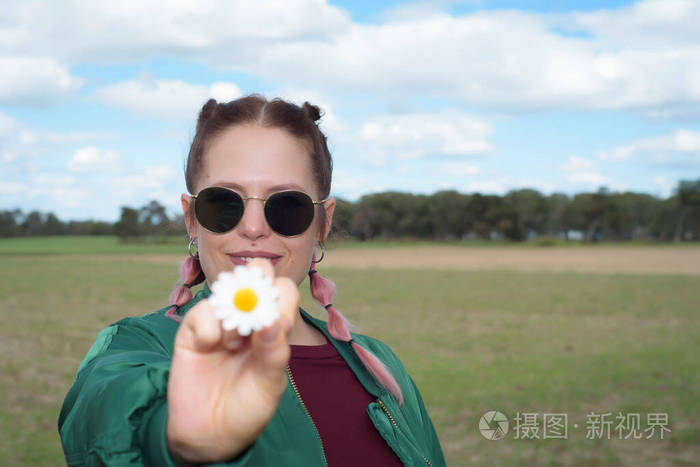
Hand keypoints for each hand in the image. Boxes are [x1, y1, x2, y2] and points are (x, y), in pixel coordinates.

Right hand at [166, 259, 297, 462]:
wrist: (210, 434)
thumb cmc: (247, 407)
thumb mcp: (270, 383)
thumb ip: (274, 351)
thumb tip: (274, 319)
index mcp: (274, 327)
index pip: (284, 292)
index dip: (282, 296)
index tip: (278, 323)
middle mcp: (249, 318)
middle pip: (258, 274)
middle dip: (258, 279)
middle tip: (254, 304)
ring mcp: (221, 321)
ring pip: (229, 288)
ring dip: (234, 312)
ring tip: (233, 344)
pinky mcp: (194, 331)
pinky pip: (202, 310)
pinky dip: (209, 325)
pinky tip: (210, 346)